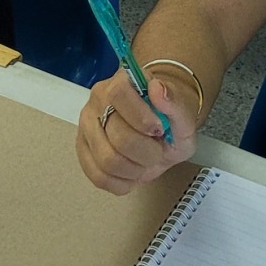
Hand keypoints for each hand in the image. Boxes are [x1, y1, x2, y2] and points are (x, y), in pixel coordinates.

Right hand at [75, 69, 197, 193]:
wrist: (159, 133)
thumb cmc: (168, 121)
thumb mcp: (183, 115)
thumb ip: (174, 102)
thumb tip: (157, 88)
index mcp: (121, 82)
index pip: (118, 94)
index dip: (140, 117)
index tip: (158, 129)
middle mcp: (97, 101)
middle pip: (118, 136)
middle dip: (146, 152)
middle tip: (157, 150)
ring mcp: (86, 126)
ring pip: (107, 160)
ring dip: (135, 170)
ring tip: (144, 162)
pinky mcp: (82, 150)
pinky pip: (98, 176)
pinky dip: (122, 183)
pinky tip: (132, 173)